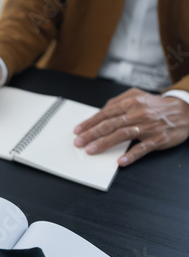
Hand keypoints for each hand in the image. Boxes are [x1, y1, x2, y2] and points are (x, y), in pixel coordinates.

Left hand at [74, 88, 188, 166]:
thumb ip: (118, 101)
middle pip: (110, 124)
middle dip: (91, 134)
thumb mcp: (137, 95)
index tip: (78, 130)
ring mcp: (148, 127)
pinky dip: (131, 155)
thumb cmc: (157, 105)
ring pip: (122, 135)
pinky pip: (142, 148)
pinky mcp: (158, 139)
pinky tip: (120, 161)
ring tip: (91, 150)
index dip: (90, 122)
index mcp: (131, 102)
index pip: (105, 113)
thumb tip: (101, 111)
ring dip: (105, 143)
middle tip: (79, 142)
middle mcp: (138, 113)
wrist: (185, 110)